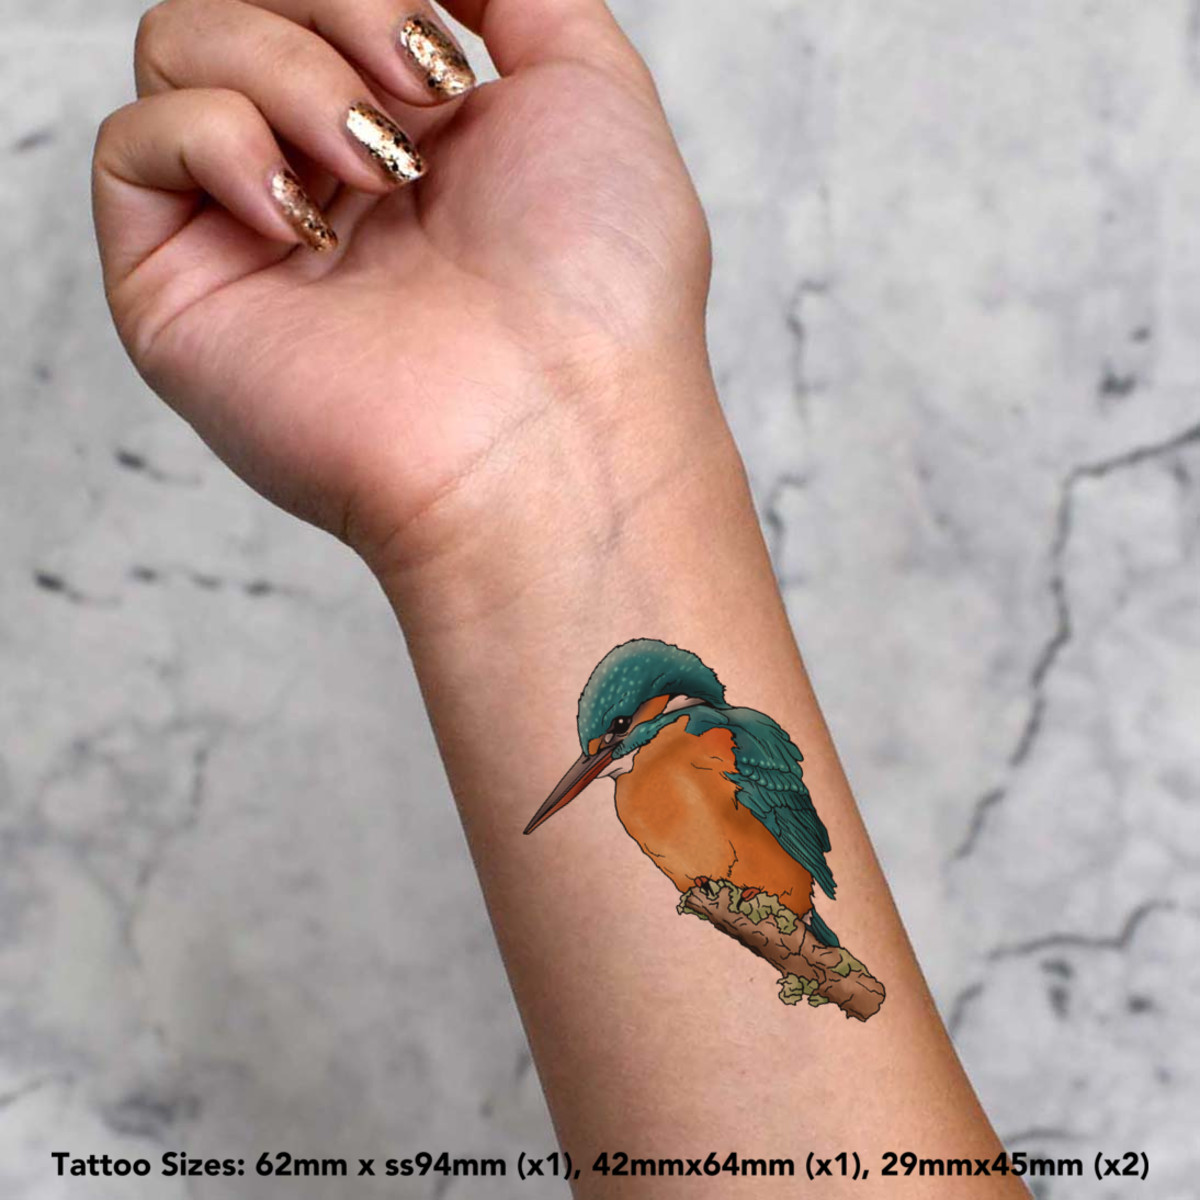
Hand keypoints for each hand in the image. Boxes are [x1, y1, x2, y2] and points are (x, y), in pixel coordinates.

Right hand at [93, 0, 715, 574]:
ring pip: (180, 47)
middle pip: (249, 5)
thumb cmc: (599, 289)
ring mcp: (253, 240)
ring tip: (375, 169)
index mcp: (413, 143)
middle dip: (336, 5)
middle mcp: (327, 187)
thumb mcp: (591, 86)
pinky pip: (133, 143)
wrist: (559, 430)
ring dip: (285, 68)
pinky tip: (302, 213)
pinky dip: (214, 137)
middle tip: (419, 95)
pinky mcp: (182, 294)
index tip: (446, 55)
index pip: (326, 1)